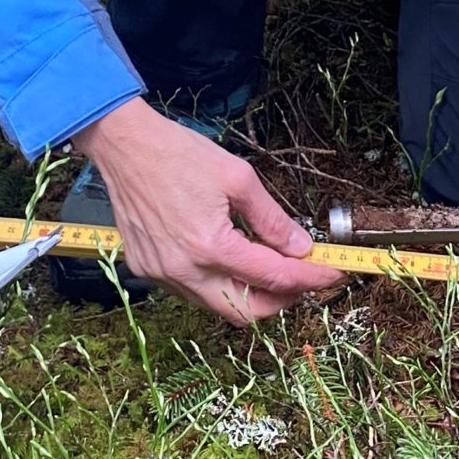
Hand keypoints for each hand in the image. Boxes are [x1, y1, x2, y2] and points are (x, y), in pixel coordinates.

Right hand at [70, 100, 342, 325]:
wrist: (125, 147)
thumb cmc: (180, 154)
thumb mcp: (238, 178)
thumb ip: (273, 219)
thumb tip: (301, 247)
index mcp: (211, 245)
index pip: (273, 276)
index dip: (309, 277)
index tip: (333, 272)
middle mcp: (184, 270)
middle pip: (245, 311)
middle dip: (280, 301)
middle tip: (301, 279)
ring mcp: (162, 274)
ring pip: (217, 305)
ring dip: (249, 293)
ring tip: (269, 267)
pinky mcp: (147, 270)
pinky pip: (191, 291)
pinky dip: (218, 283)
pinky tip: (229, 259)